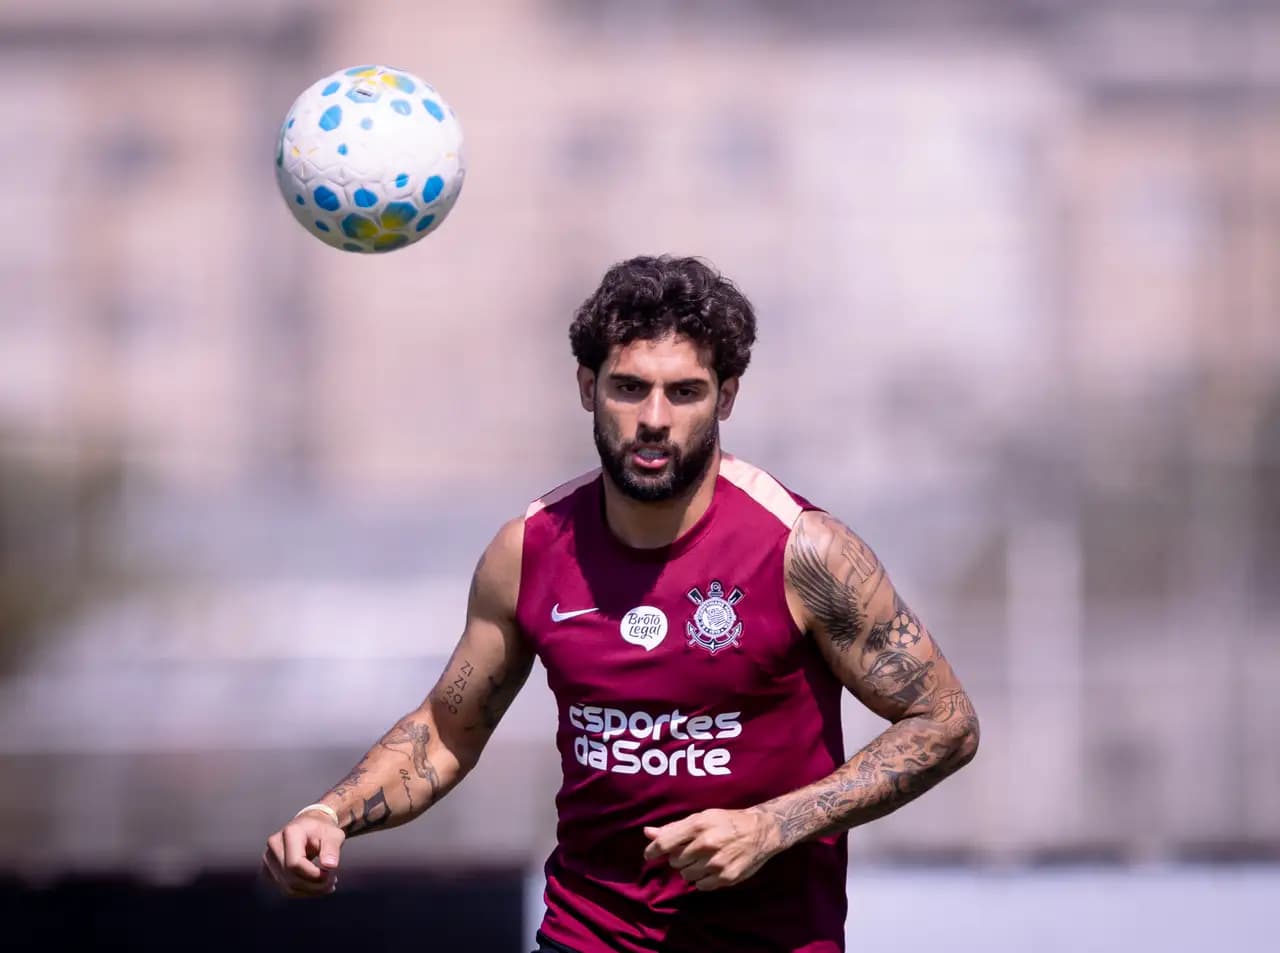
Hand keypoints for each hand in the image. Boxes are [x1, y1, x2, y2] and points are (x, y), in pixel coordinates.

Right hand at [261, 809, 345, 897]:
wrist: (310, 827)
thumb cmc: (323, 830)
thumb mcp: (334, 835)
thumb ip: (332, 849)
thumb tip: (330, 866)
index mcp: (290, 833)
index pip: (295, 863)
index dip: (313, 875)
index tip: (331, 874)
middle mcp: (274, 845)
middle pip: (291, 878)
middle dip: (314, 885)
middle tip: (332, 881)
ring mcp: (268, 858)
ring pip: (288, 887)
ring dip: (310, 891)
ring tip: (327, 884)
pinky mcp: (269, 870)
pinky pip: (286, 889)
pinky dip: (303, 891)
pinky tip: (316, 886)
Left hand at [642, 808, 778, 890]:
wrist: (760, 831)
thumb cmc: (726, 822)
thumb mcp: (701, 818)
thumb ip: (673, 828)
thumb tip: (647, 832)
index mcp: (698, 825)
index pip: (665, 843)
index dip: (653, 851)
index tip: (649, 855)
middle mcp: (706, 844)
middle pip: (675, 861)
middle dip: (680, 857)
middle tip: (693, 850)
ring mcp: (717, 863)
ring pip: (686, 875)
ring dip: (691, 869)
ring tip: (705, 858)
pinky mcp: (726, 878)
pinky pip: (701, 885)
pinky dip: (703, 879)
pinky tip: (713, 868)